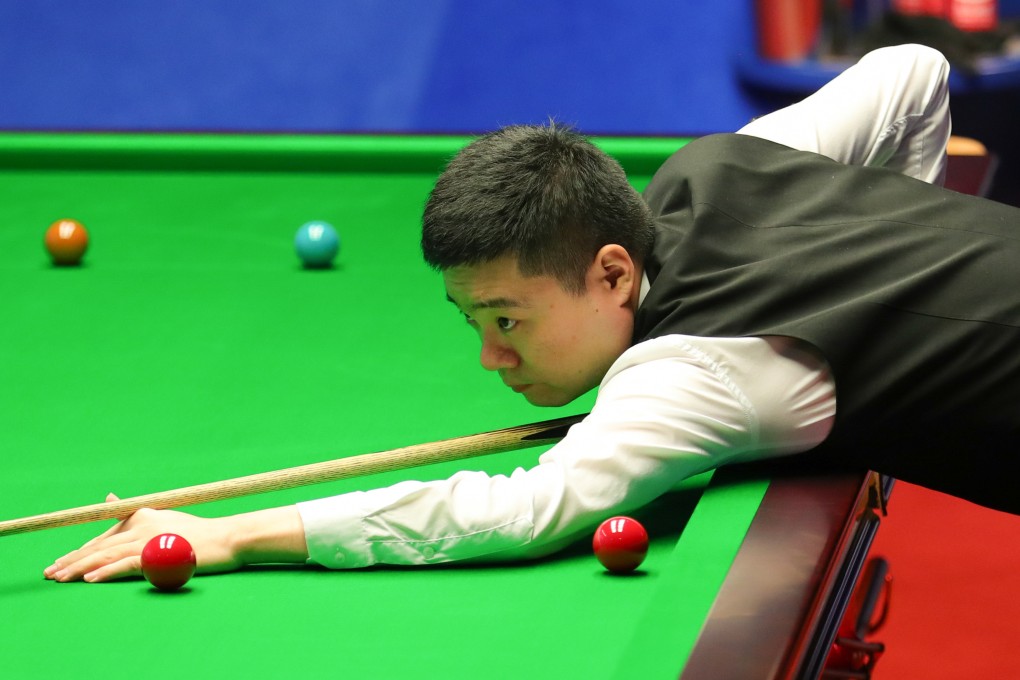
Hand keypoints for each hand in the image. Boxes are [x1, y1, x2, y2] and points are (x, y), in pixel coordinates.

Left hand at [43, 493, 241, 582]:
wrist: (227, 538)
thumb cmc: (200, 534)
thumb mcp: (165, 519)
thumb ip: (136, 514)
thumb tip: (110, 499)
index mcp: (142, 516)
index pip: (105, 536)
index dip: (81, 551)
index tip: (62, 563)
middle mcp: (141, 525)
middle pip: (100, 545)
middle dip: (72, 560)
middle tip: (50, 573)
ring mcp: (149, 539)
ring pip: (106, 555)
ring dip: (80, 568)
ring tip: (60, 578)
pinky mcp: (158, 554)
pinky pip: (125, 564)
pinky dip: (106, 572)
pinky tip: (89, 580)